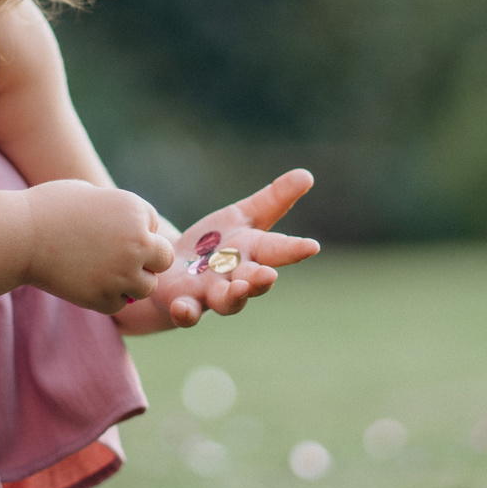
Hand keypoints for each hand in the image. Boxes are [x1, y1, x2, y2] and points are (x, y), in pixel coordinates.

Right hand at [20, 180, 174, 312]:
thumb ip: (118, 211)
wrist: (18, 235)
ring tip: (100, 271)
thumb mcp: (90, 195)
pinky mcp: (103, 297)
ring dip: (129, 282)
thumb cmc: (49, 208)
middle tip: (114, 257)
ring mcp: (122, 273)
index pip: (153, 227)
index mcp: (135, 211)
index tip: (105, 231)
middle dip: (145, 259)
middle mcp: (137, 242)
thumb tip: (138, 229)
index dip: (134, 230)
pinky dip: (106, 297)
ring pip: (146, 286)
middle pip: (163, 259)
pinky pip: (119, 304)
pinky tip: (85, 282)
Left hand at [120, 169, 318, 333]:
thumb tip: (307, 174)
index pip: (278, 249)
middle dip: (261, 279)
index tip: (312, 246)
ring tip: (237, 289)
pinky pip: (186, 312)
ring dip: (233, 297)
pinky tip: (180, 308)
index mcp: (253, 252)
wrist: (174, 267)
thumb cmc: (216, 243)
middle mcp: (237, 277)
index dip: (296, 249)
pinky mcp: (183, 303)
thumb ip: (274, 199)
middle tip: (269, 275)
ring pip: (226, 301)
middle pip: (254, 280)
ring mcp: (211, 293)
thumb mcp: (243, 216)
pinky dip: (185, 313)